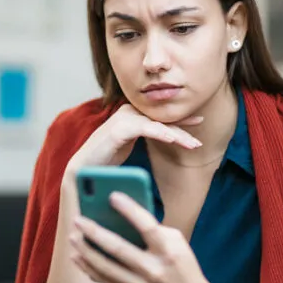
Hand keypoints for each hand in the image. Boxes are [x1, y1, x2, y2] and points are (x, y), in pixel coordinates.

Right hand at [65, 104, 202, 174]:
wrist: (84, 169)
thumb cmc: (105, 159)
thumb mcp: (129, 145)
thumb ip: (143, 135)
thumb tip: (164, 136)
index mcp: (130, 115)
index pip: (159, 116)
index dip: (179, 120)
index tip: (199, 121)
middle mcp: (127, 113)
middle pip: (161, 119)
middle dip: (183, 128)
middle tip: (199, 141)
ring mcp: (122, 120)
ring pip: (157, 124)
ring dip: (177, 134)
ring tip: (193, 145)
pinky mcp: (118, 129)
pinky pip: (145, 128)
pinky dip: (160, 133)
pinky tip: (173, 139)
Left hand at [69, 191, 219, 282]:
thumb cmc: (182, 265)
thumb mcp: (177, 242)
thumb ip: (153, 228)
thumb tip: (121, 214)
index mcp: (168, 250)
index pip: (147, 226)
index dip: (130, 210)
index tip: (112, 195)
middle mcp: (153, 269)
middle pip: (119, 249)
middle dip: (95, 233)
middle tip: (78, 220)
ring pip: (106, 268)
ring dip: (86, 251)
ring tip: (73, 236)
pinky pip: (105, 281)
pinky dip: (88, 268)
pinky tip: (76, 256)